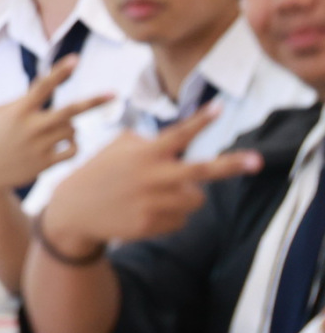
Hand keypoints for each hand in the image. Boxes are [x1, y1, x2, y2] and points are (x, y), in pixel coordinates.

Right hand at [0, 56, 115, 203]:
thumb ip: (19, 102)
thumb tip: (44, 97)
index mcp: (18, 111)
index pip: (43, 86)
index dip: (60, 72)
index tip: (75, 59)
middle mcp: (31, 127)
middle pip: (70, 111)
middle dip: (93, 102)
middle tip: (115, 94)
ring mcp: (40, 147)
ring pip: (72, 130)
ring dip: (70, 126)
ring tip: (57, 128)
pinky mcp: (46, 164)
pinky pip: (73, 150)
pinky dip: (74, 144)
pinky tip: (67, 143)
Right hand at [37, 105, 263, 259]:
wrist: (75, 209)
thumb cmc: (100, 171)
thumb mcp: (117, 148)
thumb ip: (148, 144)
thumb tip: (178, 150)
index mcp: (143, 153)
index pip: (177, 134)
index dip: (200, 121)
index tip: (220, 107)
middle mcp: (152, 177)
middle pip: (202, 171)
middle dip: (231, 165)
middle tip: (257, 161)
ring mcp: (154, 202)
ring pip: (195, 199)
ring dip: (186, 194)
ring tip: (159, 192)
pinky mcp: (153, 224)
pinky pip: (182, 220)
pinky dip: (171, 214)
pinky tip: (146, 209)